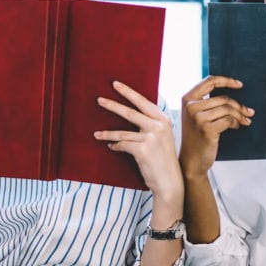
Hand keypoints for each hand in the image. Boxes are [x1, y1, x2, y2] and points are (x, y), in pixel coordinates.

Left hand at [94, 81, 182, 199]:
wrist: (170, 181)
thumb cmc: (163, 159)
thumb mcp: (162, 137)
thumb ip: (152, 124)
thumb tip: (132, 113)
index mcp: (163, 119)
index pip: (143, 102)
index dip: (129, 92)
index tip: (116, 84)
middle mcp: (159, 126)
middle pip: (131, 112)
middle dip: (113, 105)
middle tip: (99, 99)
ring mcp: (151, 137)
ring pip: (123, 131)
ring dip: (107, 133)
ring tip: (96, 134)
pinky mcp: (142, 150)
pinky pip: (122, 145)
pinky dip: (115, 146)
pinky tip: (111, 147)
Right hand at [179, 76, 253, 177]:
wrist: (191, 160)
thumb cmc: (197, 137)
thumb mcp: (196, 116)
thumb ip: (206, 102)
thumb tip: (232, 91)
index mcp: (187, 99)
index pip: (209, 81)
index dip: (227, 81)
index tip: (240, 85)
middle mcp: (191, 107)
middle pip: (223, 98)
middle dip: (239, 106)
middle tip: (249, 112)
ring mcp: (198, 118)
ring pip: (228, 109)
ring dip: (240, 115)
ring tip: (244, 121)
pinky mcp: (207, 129)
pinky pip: (228, 120)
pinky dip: (236, 123)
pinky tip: (236, 127)